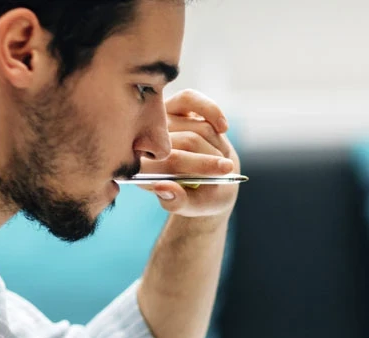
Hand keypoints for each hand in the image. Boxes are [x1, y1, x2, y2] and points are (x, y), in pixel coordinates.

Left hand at [140, 89, 240, 217]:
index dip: (199, 164)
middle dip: (210, 157)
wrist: (208, 182)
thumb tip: (163, 188)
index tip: (225, 170)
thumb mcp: (190, 207)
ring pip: (197, 127)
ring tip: (221, 158)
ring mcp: (160, 121)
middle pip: (186, 142)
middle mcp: (146, 140)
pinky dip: (212, 112)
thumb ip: (176, 202)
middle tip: (226, 169)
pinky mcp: (174, 105)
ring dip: (216, 144)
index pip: (166, 161)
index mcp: (142, 169)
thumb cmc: (196, 197)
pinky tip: (223, 127)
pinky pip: (192, 99)